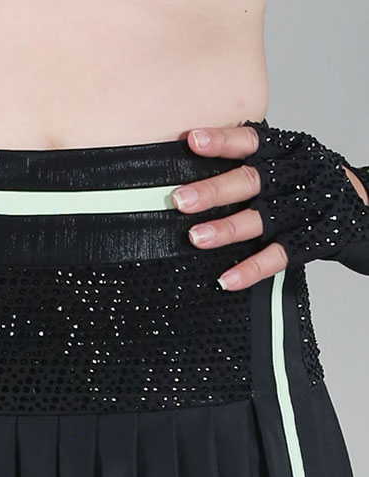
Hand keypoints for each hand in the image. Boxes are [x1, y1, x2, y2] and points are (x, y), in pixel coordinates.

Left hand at [172, 123, 368, 290]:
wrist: (360, 207)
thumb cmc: (305, 183)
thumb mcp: (286, 162)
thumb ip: (250, 165)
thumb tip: (191, 180)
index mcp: (288, 150)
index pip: (253, 141)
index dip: (223, 141)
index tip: (192, 141)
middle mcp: (300, 174)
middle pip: (254, 180)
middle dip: (215, 190)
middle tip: (181, 200)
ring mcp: (309, 207)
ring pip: (265, 218)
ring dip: (228, 229)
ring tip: (197, 237)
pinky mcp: (316, 238)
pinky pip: (281, 255)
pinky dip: (252, 269)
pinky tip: (227, 279)